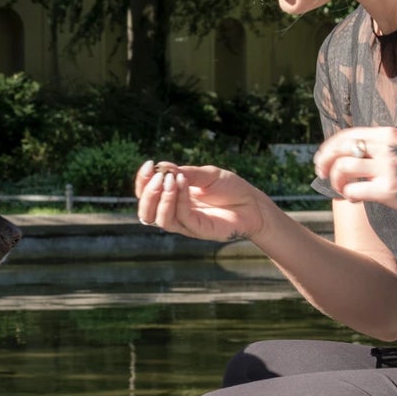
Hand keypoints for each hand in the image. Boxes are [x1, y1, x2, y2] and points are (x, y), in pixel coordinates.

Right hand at [133, 159, 270, 241]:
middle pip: (146, 211)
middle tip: (159, 176)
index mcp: (173, 198)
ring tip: (170, 180)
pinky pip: (182, 218)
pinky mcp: (199, 230)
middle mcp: (175, 213)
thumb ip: (186, 173)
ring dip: (161, 198)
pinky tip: (183, 183)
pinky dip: (179, 200)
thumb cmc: (231, 189)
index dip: (143, 181)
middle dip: (148, 193)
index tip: (149, 164)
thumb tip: (162, 166)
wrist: (253, 205)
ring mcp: (186, 224)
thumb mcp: (207, 175)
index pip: (147, 195)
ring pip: (159, 219)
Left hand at [316, 127, 396, 218]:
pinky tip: (354, 199)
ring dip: (335, 181)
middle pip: (340, 149)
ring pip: (343, 168)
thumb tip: (346, 156)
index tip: (321, 160)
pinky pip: (353, 190)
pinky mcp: (389, 190)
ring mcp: (388, 168)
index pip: (347, 135)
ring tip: (342, 190)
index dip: (329, 148)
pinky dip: (347, 195)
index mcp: (388, 134)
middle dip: (324, 162)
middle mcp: (386, 146)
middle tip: (321, 174)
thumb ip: (379, 148)